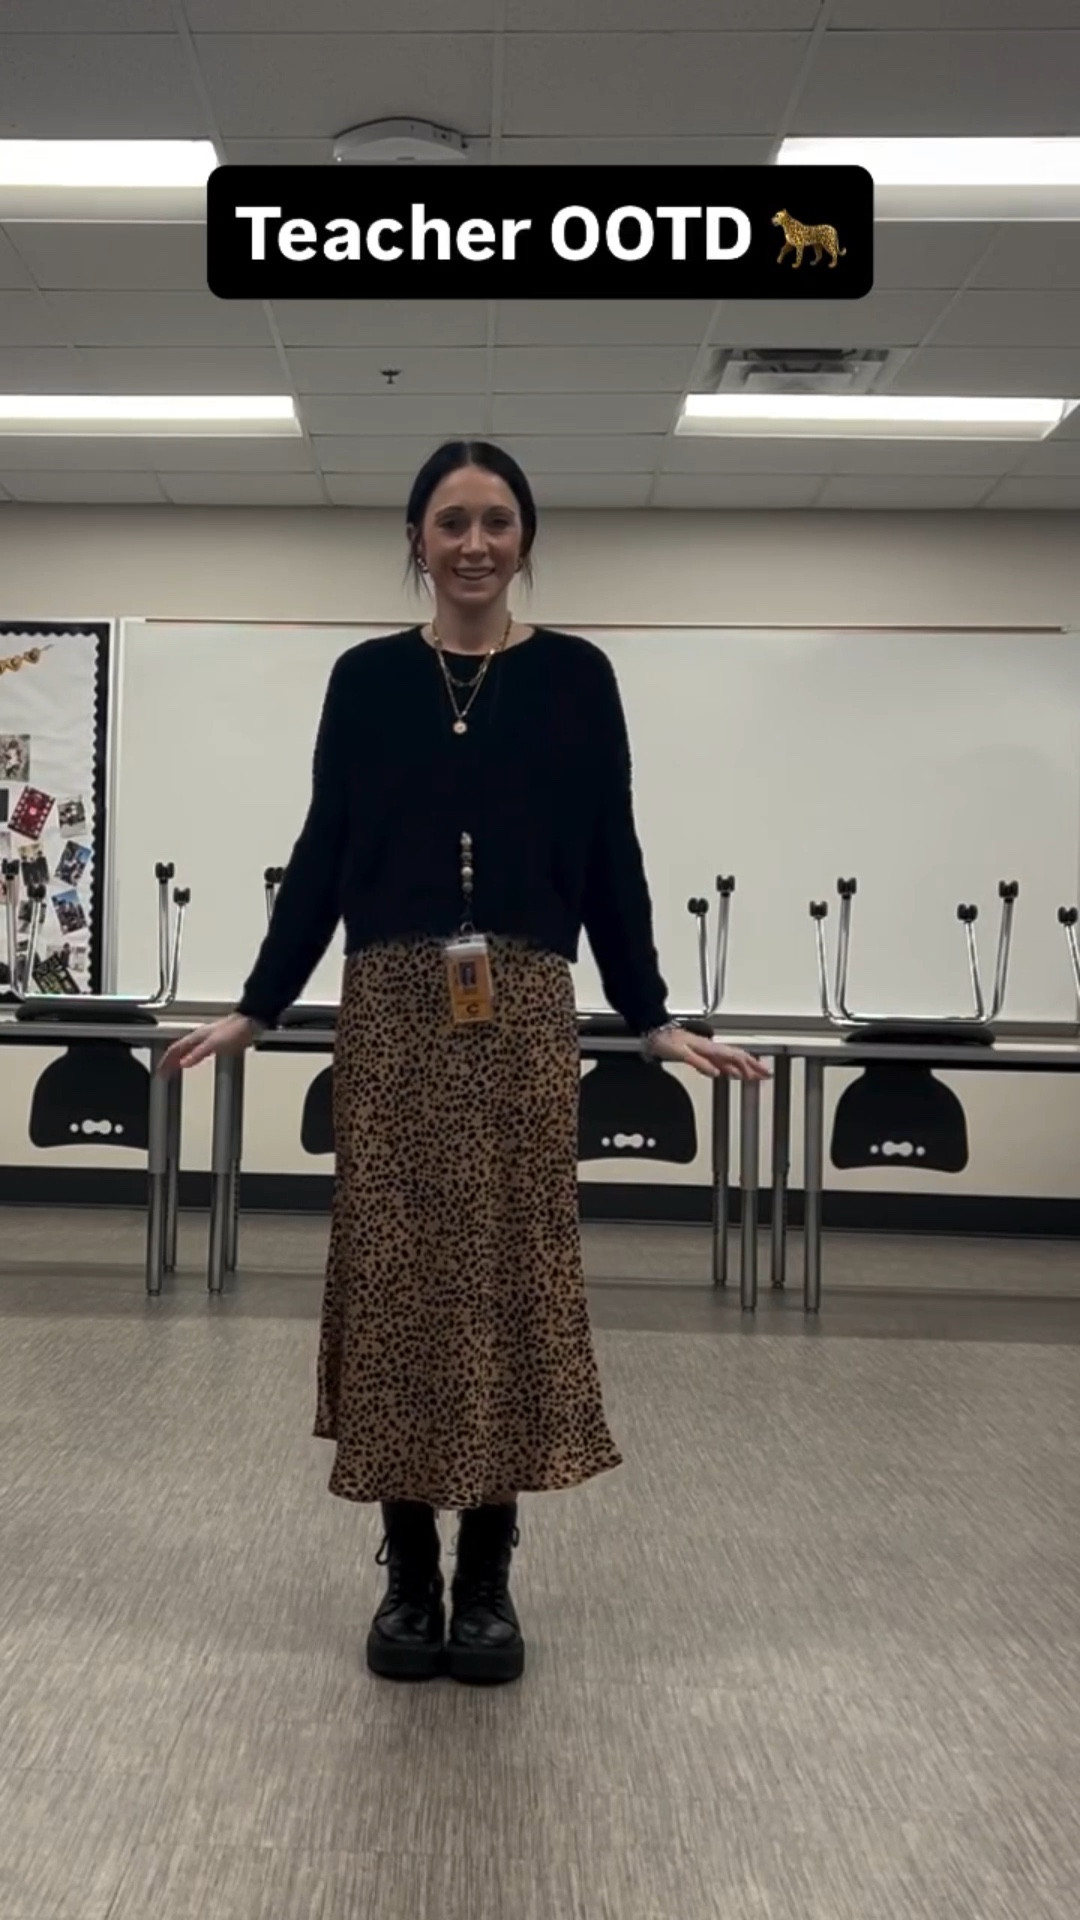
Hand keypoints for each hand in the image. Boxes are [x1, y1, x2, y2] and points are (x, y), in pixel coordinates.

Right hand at [158, 1012, 261, 1077]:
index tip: (160, 1072)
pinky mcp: (214, 1044)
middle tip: (162, 1073)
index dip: (165, 1061)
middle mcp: (198, 1037)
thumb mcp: (214, 1044)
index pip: (174, 1049)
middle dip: (168, 1062)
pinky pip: (195, 1052)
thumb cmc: (234, 1030)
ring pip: (185, 1051)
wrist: (250, 1024)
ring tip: (172, 1070)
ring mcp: (206, 1040)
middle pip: (177, 1050)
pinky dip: (189, 1059)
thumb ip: (197, 1054)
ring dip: (177, 1060)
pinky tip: (192, 1062)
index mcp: (195, 1037)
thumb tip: (183, 1063)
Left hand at [647, 1025, 770, 1081]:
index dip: (749, 1066)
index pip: (735, 1057)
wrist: (655, 1031)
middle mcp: (710, 1048)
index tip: (761, 1074)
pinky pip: (721, 1060)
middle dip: (753, 1065)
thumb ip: (700, 1063)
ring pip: (731, 1058)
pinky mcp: (700, 1052)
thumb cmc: (666, 1040)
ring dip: (745, 1066)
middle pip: (738, 1056)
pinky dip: (731, 1066)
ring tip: (755, 1074)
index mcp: (709, 1047)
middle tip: (766, 1074)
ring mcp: (706, 1050)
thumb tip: (717, 1072)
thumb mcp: (682, 1054)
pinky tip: (732, 1072)